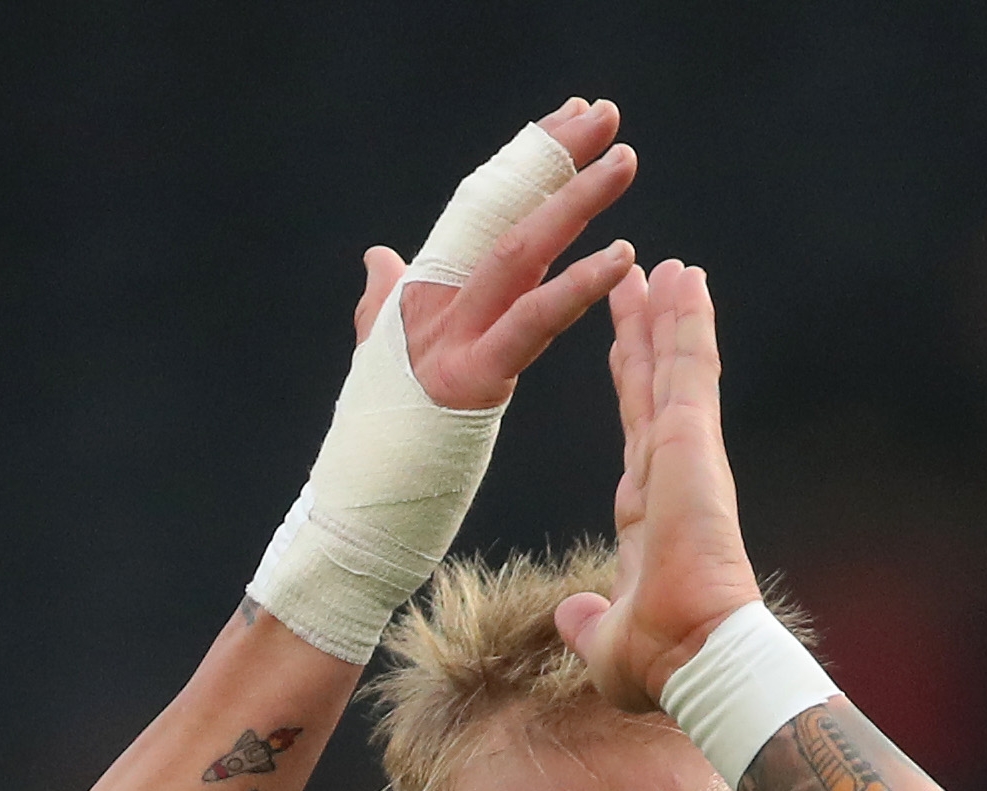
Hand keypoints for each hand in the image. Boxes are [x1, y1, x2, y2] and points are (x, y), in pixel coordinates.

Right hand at [344, 99, 638, 413]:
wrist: (362, 482)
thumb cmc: (381, 420)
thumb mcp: (383, 349)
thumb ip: (383, 299)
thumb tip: (377, 259)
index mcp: (435, 289)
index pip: (489, 207)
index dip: (529, 160)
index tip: (573, 115)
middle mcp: (446, 298)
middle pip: (508, 211)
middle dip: (557, 157)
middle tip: (605, 111)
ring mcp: (458, 331)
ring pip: (523, 250)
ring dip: (576, 201)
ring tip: (624, 160)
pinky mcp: (475, 372)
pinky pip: (533, 322)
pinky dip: (577, 287)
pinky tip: (621, 256)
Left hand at [554, 257, 767, 706]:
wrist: (696, 660)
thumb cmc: (664, 664)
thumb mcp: (606, 641)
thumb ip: (589, 621)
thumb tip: (574, 617)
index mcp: (647, 512)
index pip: (634, 431)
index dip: (628, 384)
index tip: (624, 346)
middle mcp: (668, 475)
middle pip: (651, 386)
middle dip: (644, 333)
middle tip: (638, 279)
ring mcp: (684, 455)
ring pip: (674, 367)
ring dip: (670, 313)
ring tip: (668, 263)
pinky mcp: (692, 444)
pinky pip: (688, 369)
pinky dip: (688, 322)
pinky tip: (686, 276)